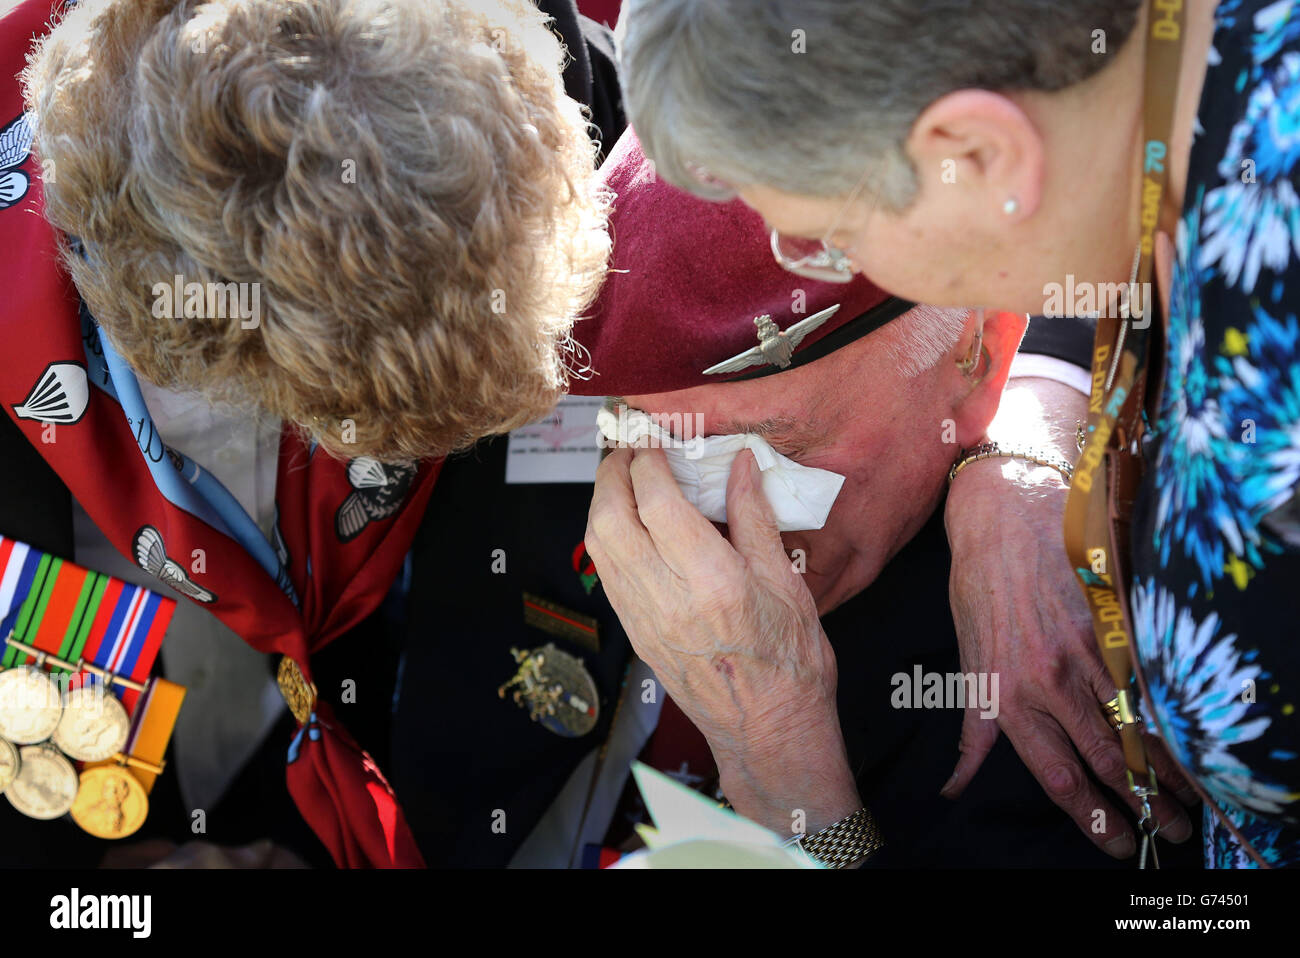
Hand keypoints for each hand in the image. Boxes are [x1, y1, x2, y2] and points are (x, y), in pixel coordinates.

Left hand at [585, 445, 859, 833]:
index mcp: (711, 580)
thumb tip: (741, 465)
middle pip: (610, 518)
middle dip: (612, 474)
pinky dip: (607, 537)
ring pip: (598, 546)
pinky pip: (606, 574)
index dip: (646, 459)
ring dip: (602, 503)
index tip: (652, 437)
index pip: (656, 501)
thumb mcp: (786, 582)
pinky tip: (628, 524)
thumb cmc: (790, 665)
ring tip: (625, 479)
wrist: (770, 732)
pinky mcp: (636, 635)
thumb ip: (755, 518)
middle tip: (629, 450)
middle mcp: (668, 599)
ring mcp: (644, 620)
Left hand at [943, 382, 1197, 856]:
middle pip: (1108, 760)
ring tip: (1193, 798)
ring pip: (1138, 722)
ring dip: (1169, 767)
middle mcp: (1051, 678)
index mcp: (1010, 694)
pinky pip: (1152, 675)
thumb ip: (975, 726)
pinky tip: (1193, 734)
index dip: (1092, 818)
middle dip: (1143, 804)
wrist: (1004, 509)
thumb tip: (954, 784)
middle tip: (1170, 832)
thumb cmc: (980, 585)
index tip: (1118, 844)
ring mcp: (1088, 647)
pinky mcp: (1116, 616)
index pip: (1058, 777)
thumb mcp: (967, 658)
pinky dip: (1176, 710)